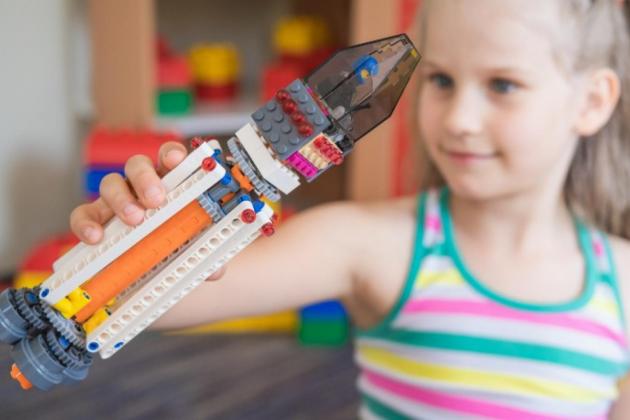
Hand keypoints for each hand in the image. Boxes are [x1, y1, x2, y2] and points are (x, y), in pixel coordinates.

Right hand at [69, 140, 224, 280]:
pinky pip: (83, 213)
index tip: (176, 161)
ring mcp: (116, 199)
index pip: (169, 157)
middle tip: (156, 200)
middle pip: (137, 164)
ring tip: (134, 220)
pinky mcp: (94, 217)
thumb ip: (207, 254)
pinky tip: (96, 237)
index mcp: (170, 183)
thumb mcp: (195, 248)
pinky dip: (87, 223)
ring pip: (110, 183)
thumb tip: (216, 271)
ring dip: (121, 199)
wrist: (150, 268)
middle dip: (146, 178)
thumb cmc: (176, 245)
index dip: (171, 155)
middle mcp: (140, 185)